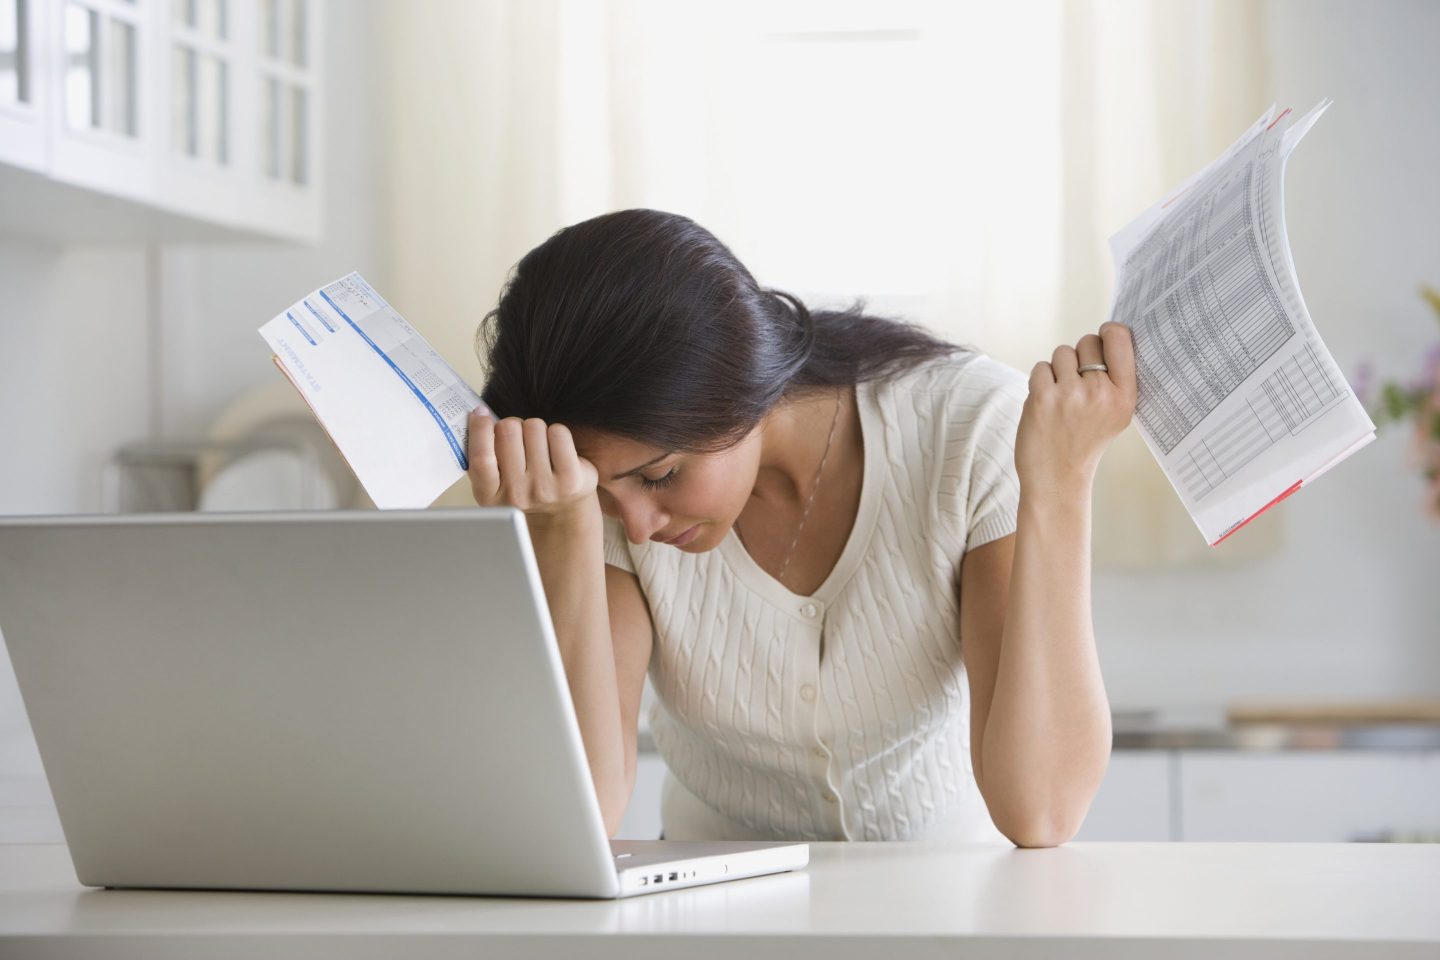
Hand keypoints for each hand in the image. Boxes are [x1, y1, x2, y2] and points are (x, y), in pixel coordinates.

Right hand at [466, 409, 599, 519]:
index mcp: (490, 496)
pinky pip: (558, 432)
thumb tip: (478, 414)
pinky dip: (556, 432)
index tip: (480, 413)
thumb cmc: (521, 485)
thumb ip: (480, 454)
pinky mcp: (570, 479)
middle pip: (508, 430)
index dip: (479, 429)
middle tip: (518, 438)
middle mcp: (516, 495)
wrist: (560, 512)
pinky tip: (556, 449)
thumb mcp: (494, 480)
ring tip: (538, 447)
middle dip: (512, 425)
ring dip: (535, 429)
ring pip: (533, 426)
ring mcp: (545, 489)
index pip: (482, 457)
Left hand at [1015, 321, 1137, 496]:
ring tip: (1062, 399)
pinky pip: (1040, 368)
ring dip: (1057, 371)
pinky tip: (1046, 405)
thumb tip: (1107, 333)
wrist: (1058, 479)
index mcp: (1125, 395)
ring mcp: (1071, 394)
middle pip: (1087, 342)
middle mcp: (1101, 392)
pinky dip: (1040, 382)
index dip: (1107, 331)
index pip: (1119, 338)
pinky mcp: (1043, 398)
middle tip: (1077, 386)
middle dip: (1079, 357)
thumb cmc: (1085, 441)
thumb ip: (1115, 378)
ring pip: (1062, 353)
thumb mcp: (1116, 414)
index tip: (1103, 335)